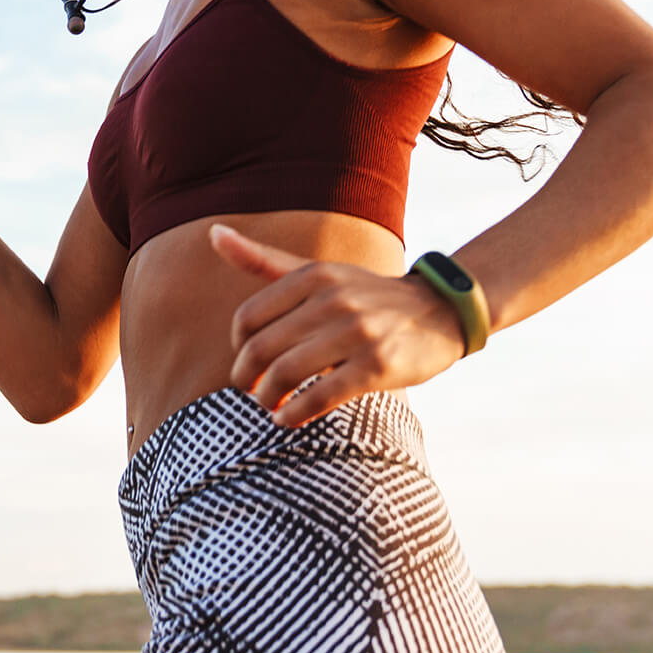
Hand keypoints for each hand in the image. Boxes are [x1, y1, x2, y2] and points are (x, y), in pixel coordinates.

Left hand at [208, 221, 468, 427]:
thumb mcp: (317, 271)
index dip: (238, 347)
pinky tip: (289, 419)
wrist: (439, 311)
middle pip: (261, 349)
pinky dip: (295, 413)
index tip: (248, 361)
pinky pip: (320, 395)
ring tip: (271, 406)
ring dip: (268, 399)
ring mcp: (356, 332)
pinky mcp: (378, 365)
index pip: (247, 318)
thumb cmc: (366, 296)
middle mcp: (332, 299)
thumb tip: (212, 233)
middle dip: (246, 379)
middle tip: (251, 392)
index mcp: (313, 275)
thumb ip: (264, 260)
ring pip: (286, 374)